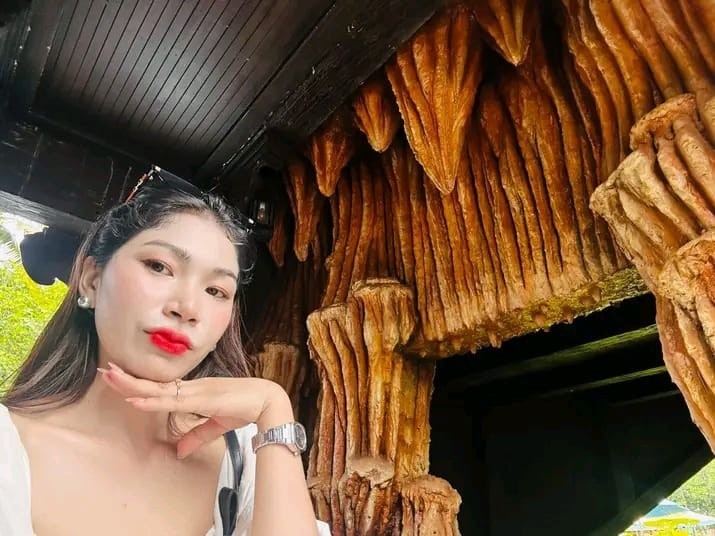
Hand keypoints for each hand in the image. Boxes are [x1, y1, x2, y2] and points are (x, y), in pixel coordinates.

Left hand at [98, 362, 293, 457]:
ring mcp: (194, 390)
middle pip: (153, 384)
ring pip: (157, 389)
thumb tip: (178, 452)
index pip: (160, 387)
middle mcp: (191, 387)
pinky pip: (171, 399)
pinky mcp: (200, 397)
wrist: (265, 400)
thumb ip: (196, 437)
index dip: (139, 384)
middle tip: (104, 371)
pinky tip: (135, 398)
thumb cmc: (245, 408)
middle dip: (128, 379)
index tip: (119, 378)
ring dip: (132, 384)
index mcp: (193, 391)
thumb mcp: (216, 426)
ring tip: (111, 376)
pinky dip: (151, 399)